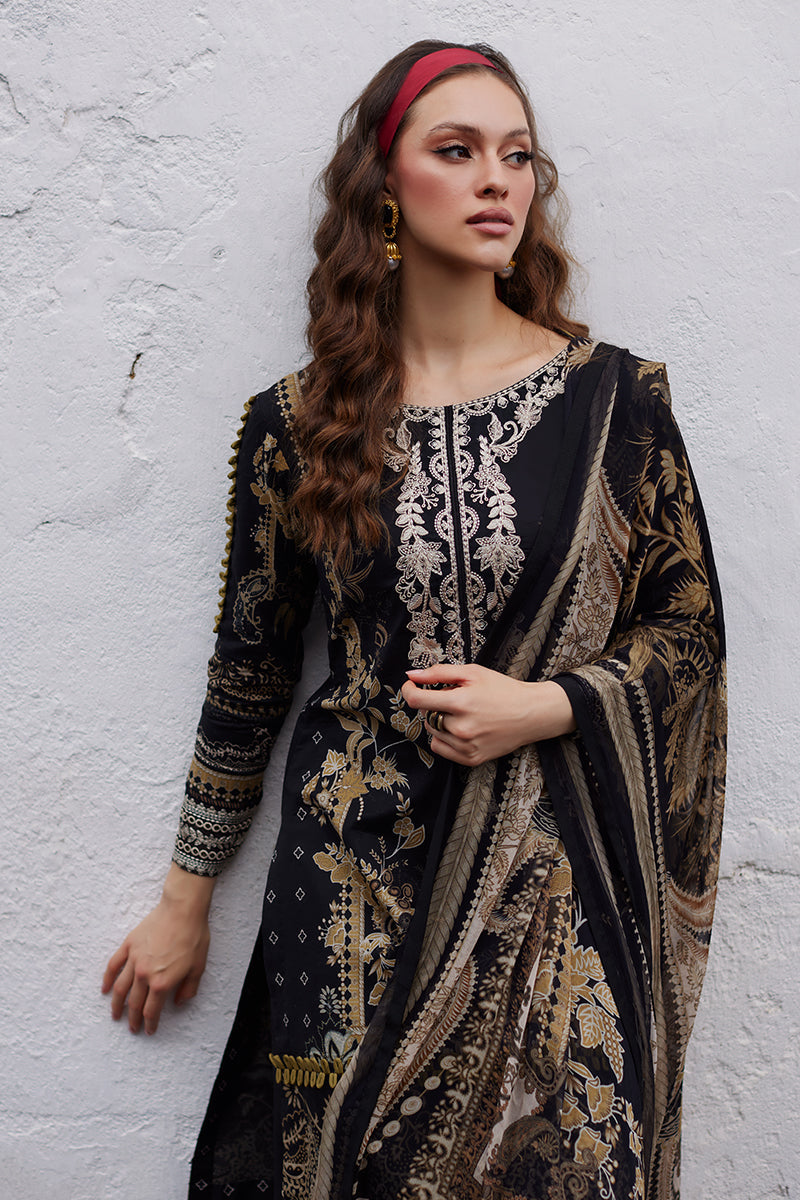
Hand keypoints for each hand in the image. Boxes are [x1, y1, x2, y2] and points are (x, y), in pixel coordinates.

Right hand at [102, 864, 214, 1034]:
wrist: (182, 910)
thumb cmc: (194, 936)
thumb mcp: (198, 967)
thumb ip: (188, 989)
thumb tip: (178, 1002)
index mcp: (162, 982)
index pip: (151, 1010)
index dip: (150, 1023)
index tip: (148, 1030)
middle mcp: (145, 974)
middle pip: (134, 1003)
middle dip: (133, 1019)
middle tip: (132, 1028)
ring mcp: (134, 960)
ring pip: (121, 988)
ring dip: (117, 1005)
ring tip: (115, 1015)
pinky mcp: (129, 945)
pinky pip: (114, 965)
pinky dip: (108, 979)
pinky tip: (105, 989)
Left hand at [401, 663, 575, 766]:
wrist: (531, 713)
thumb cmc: (503, 690)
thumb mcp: (472, 672)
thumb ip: (438, 673)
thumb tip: (411, 675)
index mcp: (461, 703)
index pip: (417, 700)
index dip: (409, 691)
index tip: (412, 686)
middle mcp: (461, 728)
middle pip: (426, 716)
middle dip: (433, 704)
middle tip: (453, 698)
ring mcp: (466, 746)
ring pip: (433, 732)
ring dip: (439, 721)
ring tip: (461, 713)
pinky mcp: (471, 759)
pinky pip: (441, 748)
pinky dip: (444, 738)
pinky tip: (460, 728)